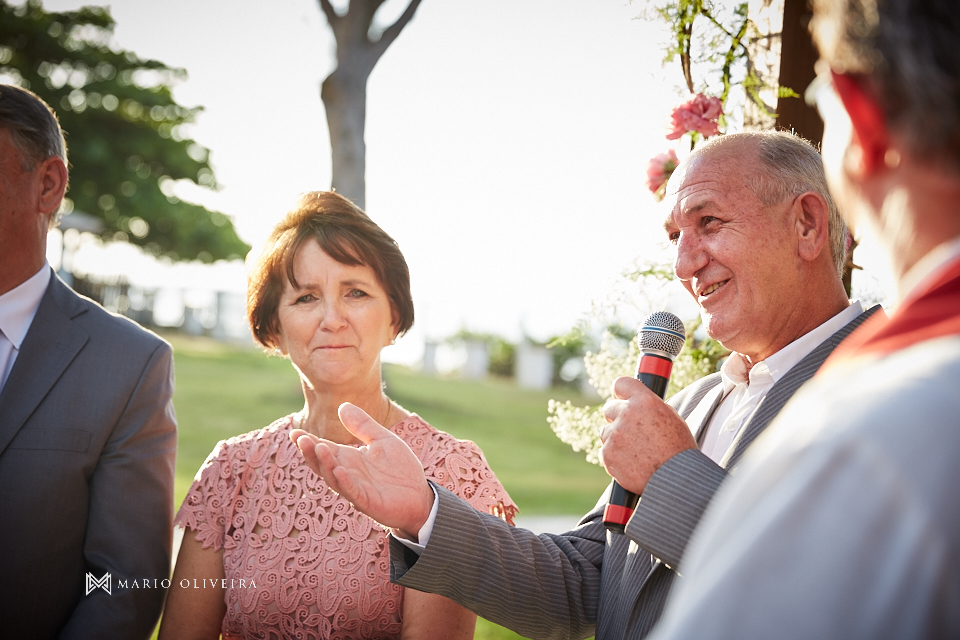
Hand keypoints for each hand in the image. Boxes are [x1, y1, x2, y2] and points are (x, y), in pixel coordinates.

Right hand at [291, 403, 433, 537]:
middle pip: (323, 463)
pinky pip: (352, 492)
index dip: (308, 441)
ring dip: (325, 464)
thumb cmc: (400, 469)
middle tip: (301, 438)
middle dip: (311, 452)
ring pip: (333, 477)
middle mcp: (347, 474)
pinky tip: (340, 470)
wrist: (419, 496)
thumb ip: (363, 425)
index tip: (293, 432)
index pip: (324, 448)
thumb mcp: (382, 440)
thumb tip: (342, 405)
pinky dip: (344, 481)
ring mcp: (356, 489)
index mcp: (349, 458)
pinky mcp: (368, 502)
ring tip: (319, 447)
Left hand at [599, 377, 696, 494]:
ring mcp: (615, 434)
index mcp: (644, 401)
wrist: (677, 479)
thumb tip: (636, 403)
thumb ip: (649, 407)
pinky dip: (614, 458)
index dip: (621, 393)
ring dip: (615, 439)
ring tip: (636, 452)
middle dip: (617, 418)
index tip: (621, 399)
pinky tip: (631, 464)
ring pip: (606, 431)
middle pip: (609, 408)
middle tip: (631, 431)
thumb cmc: (679, 450)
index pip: (621, 384)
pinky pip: (605, 452)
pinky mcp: (608, 454)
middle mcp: (627, 414)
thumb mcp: (671, 418)